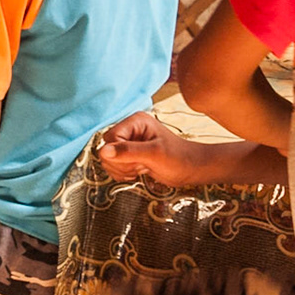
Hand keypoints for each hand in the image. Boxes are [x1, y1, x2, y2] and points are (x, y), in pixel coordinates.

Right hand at [97, 112, 215, 187]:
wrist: (191, 169)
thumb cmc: (179, 158)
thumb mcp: (154, 154)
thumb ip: (128, 151)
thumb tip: (103, 152)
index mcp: (135, 122)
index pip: (110, 138)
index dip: (118, 153)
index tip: (136, 161)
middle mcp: (129, 130)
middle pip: (106, 148)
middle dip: (120, 163)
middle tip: (140, 165)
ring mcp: (129, 142)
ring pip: (108, 158)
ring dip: (122, 169)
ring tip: (141, 168)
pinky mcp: (129, 154)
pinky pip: (113, 165)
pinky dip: (122, 172)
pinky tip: (137, 172)